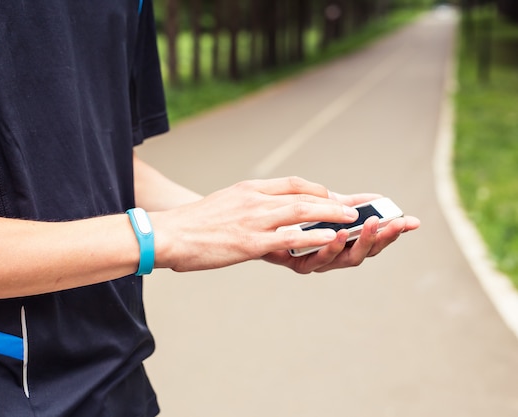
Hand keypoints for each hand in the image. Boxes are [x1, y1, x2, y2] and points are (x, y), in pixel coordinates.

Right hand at [150, 177, 364, 271]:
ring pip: (302, 211)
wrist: (167, 234)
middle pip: (303, 194)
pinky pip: (289, 236)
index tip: (332, 195)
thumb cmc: (192, 224)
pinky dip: (314, 235)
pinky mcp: (250, 242)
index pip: (291, 182)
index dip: (316, 189)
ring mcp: (253, 220)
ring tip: (353, 219)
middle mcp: (254, 199)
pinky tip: (331, 238)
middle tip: (355, 206)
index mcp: (248, 189)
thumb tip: (263, 213)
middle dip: (333, 200)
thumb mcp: (223, 205)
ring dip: (331, 214)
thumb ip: (246, 206)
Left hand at [262, 192, 420, 272]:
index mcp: (343, 242)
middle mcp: (333, 256)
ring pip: (346, 259)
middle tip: (397, 223)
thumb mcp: (323, 206)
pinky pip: (318, 260)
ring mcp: (318, 262)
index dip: (393, 232)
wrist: (252, 227)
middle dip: (383, 238)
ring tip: (371, 224)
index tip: (412, 221)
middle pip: (366, 252)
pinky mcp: (298, 264)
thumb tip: (379, 199)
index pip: (374, 240)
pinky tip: (338, 234)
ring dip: (361, 241)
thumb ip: (348, 204)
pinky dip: (331, 247)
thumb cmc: (290, 217)